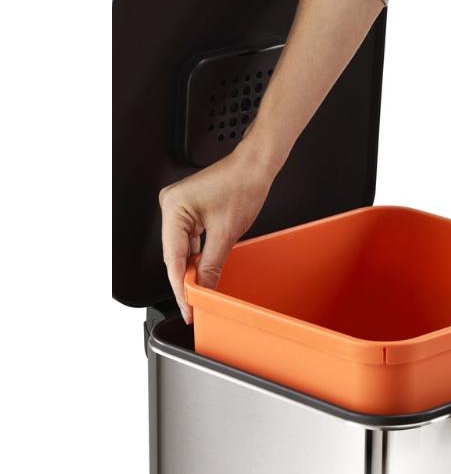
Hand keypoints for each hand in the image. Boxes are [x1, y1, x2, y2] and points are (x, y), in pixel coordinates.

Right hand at [158, 141, 276, 322]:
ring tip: (197, 292)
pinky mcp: (188, 210)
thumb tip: (203, 288)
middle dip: (184, 281)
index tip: (187, 306)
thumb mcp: (227, 233)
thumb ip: (211, 264)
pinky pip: (187, 240)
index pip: (173, 258)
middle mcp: (170, 205)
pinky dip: (195, 256)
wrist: (255, 166)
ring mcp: (178, 207)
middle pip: (174, 255)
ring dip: (190, 270)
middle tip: (193, 305)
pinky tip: (200, 272)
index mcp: (174, 207)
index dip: (180, 287)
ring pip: (181, 249)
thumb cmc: (243, 185)